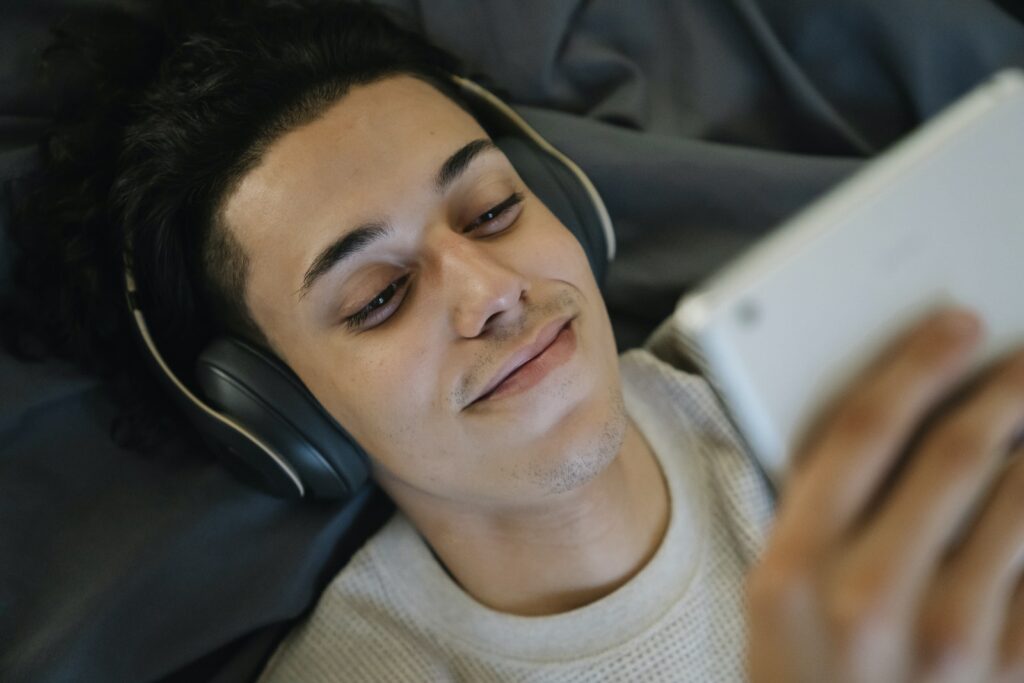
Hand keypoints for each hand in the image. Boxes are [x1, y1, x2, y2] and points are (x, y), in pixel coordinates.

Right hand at [746, 309, 1023, 682]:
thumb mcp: (778, 592)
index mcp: (794, 568)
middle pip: (954, 457)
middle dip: (1004, 388)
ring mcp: (948, 643)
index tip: (955, 323)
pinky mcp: (1007, 677)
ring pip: (1022, 506)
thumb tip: (902, 419)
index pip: (859, 434)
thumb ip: (822, 510)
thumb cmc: (803, 671)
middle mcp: (870, 599)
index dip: (914, 366)